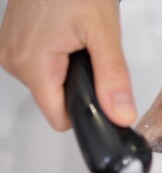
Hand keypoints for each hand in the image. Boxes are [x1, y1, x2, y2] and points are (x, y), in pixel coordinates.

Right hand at [0, 0, 136, 130]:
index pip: (59, 118)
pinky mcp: (14, 41)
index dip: (84, 111)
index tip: (99, 95)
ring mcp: (10, 49)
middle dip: (78, 85)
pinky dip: (58, 58)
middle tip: (89, 53)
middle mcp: (13, 59)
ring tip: (77, 40)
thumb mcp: (104, 35)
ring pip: (48, 83)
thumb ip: (113, 78)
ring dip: (68, 70)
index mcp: (32, 64)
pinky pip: (41, 66)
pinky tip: (66, 37)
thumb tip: (120, 115)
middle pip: (54, 100)